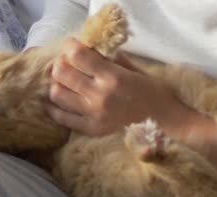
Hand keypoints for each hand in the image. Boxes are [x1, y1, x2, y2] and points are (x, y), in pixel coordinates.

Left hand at [47, 38, 199, 138]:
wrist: (162, 120)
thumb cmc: (150, 91)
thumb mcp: (133, 69)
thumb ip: (110, 59)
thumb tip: (89, 50)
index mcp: (112, 77)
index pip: (78, 56)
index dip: (70, 47)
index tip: (72, 46)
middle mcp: (99, 96)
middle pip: (63, 73)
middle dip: (61, 64)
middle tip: (67, 64)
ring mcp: (93, 114)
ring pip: (58, 94)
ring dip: (58, 84)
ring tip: (64, 82)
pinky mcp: (92, 129)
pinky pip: (63, 117)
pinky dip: (54, 107)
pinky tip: (55, 101)